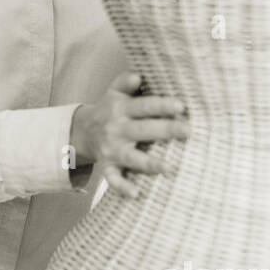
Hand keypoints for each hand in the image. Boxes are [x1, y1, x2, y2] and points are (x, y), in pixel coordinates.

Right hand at [71, 73, 187, 197]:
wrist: (82, 131)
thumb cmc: (109, 109)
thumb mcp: (114, 92)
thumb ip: (125, 82)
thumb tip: (138, 76)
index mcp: (120, 109)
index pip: (143, 106)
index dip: (161, 105)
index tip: (181, 106)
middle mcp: (116, 129)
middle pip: (143, 130)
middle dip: (165, 131)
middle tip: (187, 132)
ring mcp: (112, 150)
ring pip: (132, 158)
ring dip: (150, 163)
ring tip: (170, 168)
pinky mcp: (108, 167)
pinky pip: (113, 179)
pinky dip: (123, 187)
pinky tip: (136, 194)